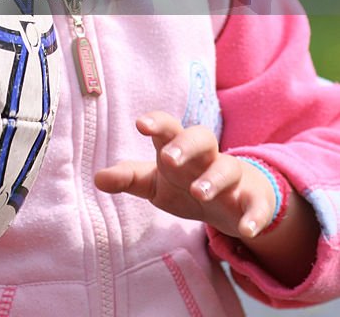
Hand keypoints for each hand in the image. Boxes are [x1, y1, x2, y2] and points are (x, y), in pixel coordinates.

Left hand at [94, 110, 276, 239]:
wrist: (234, 201)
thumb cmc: (186, 183)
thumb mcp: (156, 183)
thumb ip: (129, 178)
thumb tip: (97, 178)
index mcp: (180, 148)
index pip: (169, 128)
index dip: (157, 123)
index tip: (141, 124)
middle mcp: (206, 156)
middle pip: (201, 137)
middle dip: (185, 145)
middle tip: (168, 158)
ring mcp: (232, 176)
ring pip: (227, 167)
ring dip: (214, 178)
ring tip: (200, 192)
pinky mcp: (252, 200)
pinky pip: (256, 204)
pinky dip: (253, 216)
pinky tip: (247, 230)